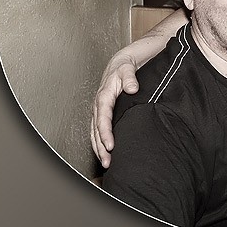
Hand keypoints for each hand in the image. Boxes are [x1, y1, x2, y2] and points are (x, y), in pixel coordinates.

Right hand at [90, 53, 138, 167]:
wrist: (121, 63)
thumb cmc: (125, 67)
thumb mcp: (128, 68)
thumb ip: (130, 77)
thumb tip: (132, 88)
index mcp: (104, 95)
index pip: (103, 118)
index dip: (105, 133)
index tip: (111, 146)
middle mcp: (99, 105)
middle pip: (96, 130)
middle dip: (101, 147)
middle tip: (108, 162)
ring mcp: (99, 110)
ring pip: (95, 133)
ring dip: (99, 149)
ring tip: (107, 163)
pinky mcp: (103, 113)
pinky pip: (98, 131)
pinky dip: (100, 143)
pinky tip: (106, 154)